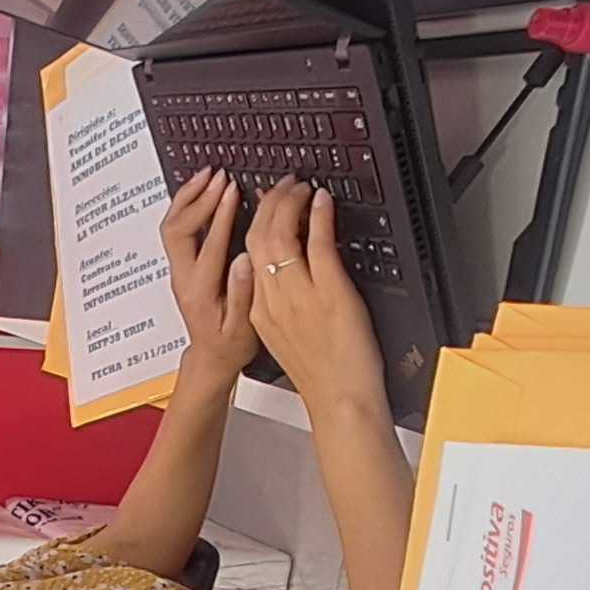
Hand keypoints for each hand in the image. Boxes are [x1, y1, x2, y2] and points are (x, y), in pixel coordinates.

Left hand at [158, 169, 253, 382]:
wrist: (211, 357)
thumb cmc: (230, 345)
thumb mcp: (243, 328)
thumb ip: (242, 295)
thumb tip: (243, 260)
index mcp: (201, 292)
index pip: (208, 245)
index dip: (220, 215)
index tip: (233, 190)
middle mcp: (183, 278)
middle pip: (178, 229)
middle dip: (198, 199)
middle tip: (219, 177)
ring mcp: (178, 270)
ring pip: (172, 226)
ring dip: (188, 198)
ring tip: (207, 174)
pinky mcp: (180, 266)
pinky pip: (175, 229)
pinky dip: (185, 206)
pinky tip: (200, 191)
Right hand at [243, 181, 387, 414]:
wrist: (341, 403)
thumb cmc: (324, 377)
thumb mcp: (289, 340)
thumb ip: (284, 306)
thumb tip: (291, 277)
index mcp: (259, 312)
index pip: (248, 253)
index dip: (255, 221)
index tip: (265, 205)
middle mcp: (273, 300)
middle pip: (258, 237)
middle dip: (270, 203)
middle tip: (284, 186)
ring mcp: (300, 295)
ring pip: (281, 235)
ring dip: (291, 203)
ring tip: (300, 188)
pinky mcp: (330, 292)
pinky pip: (318, 244)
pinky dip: (319, 216)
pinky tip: (322, 202)